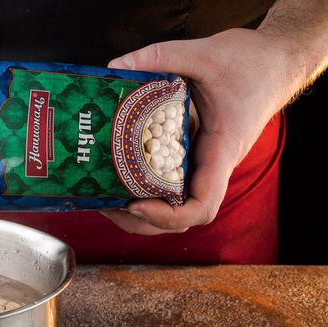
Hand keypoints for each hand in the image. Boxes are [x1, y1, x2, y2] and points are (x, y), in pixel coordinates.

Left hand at [101, 28, 296, 234]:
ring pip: (173, 207)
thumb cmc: (252, 64)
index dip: (167, 215)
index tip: (136, 203)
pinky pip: (169, 185)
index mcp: (221, 152)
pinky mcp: (192, 156)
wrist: (275, 63)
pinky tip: (116, 176)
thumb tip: (115, 66)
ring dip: (139, 212)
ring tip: (104, 198)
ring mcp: (201, 165)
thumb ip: (161, 56)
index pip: (201, 206)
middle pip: (179, 218)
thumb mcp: (206, 53)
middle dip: (142, 221)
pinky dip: (143, 189)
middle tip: (106, 204)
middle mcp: (211, 167)